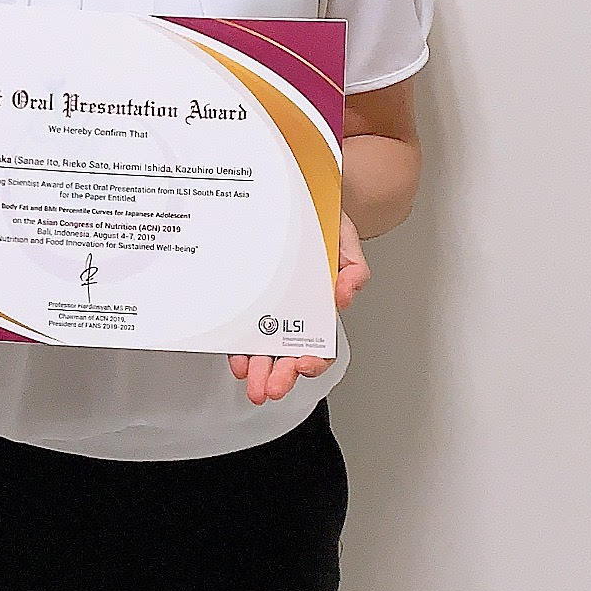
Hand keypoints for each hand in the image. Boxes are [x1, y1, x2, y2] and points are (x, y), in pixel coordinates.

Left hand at [229, 214, 367, 405]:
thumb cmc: (322, 223)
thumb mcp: (345, 238)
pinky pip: (243, 328)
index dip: (315, 359)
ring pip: (264, 348)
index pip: (320, 343)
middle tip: (270, 389)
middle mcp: (294, 313)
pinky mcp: (249, 301)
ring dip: (259, 370)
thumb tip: (346, 294)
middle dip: (280, 376)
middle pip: (289, 354)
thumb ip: (354, 268)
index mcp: (319, 305)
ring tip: (252, 382)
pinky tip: (237, 357)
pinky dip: (239, 346)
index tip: (304, 364)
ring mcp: (270, 309)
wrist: (298, 201)